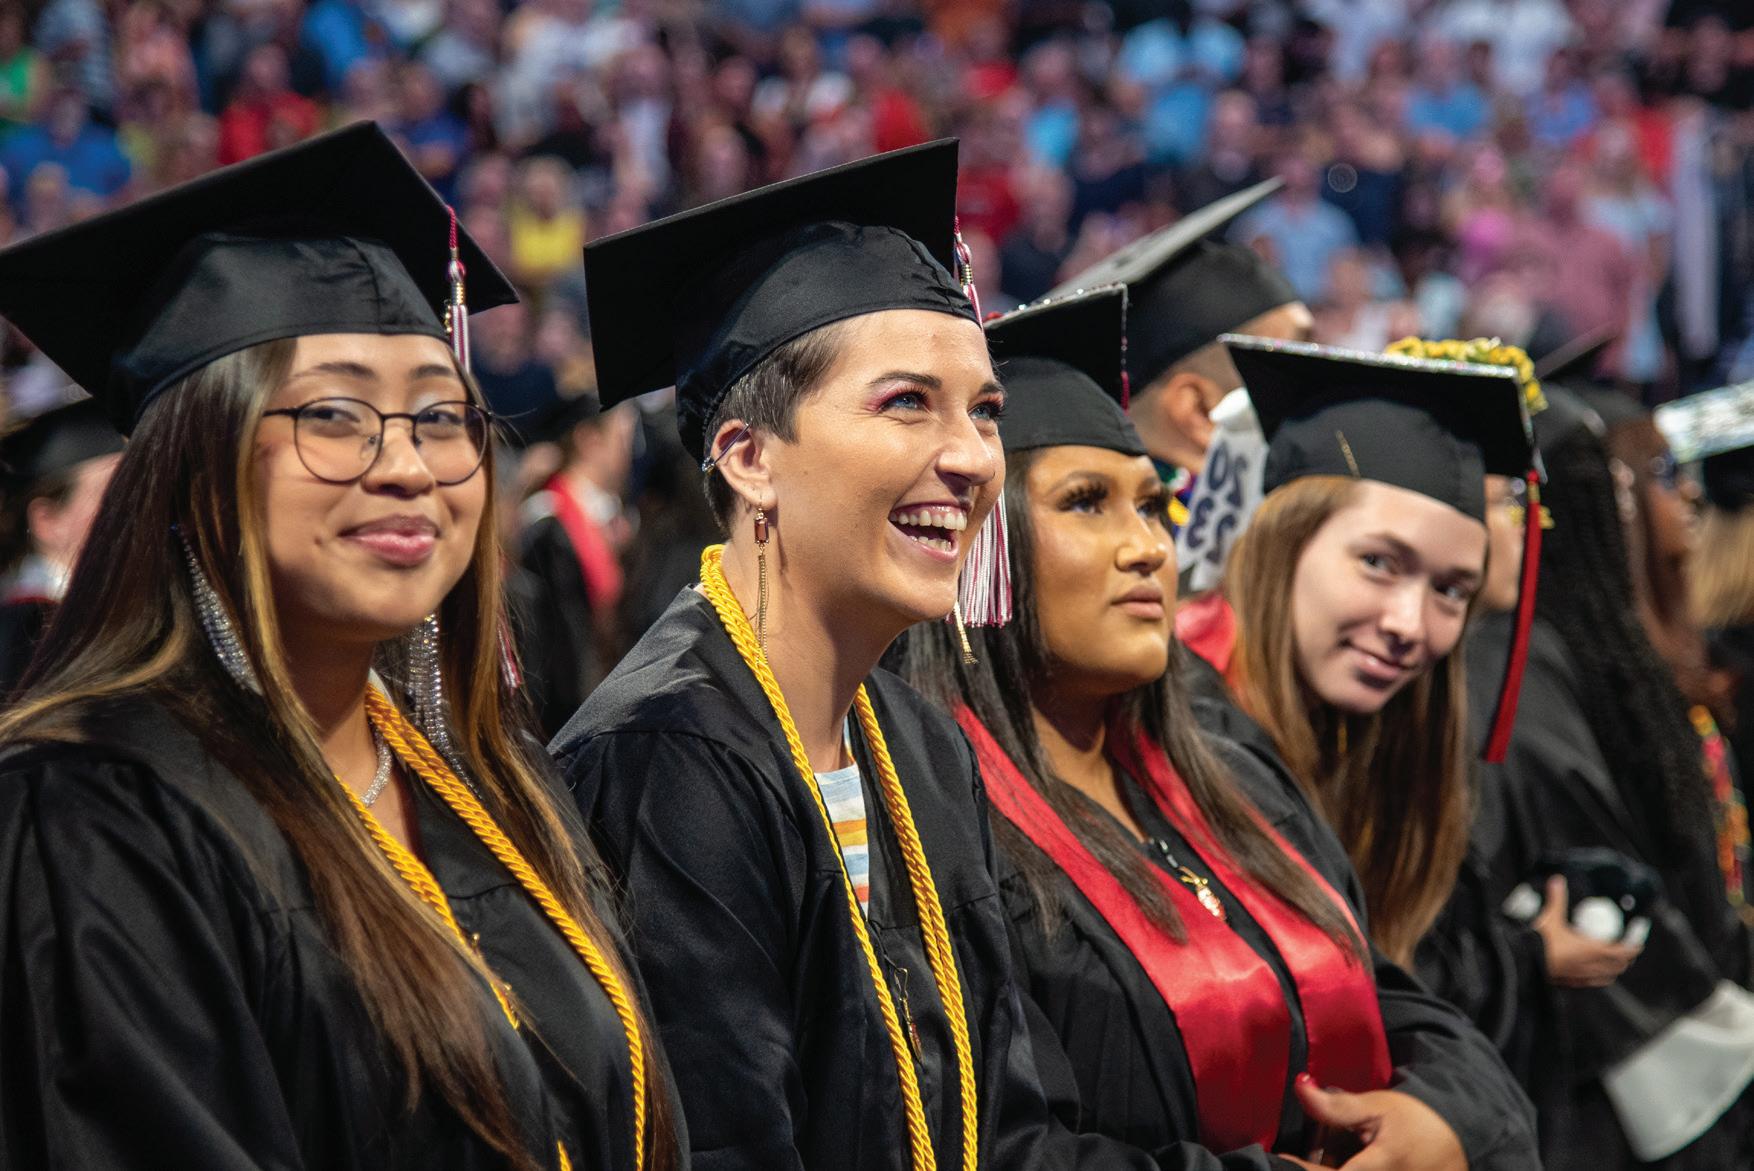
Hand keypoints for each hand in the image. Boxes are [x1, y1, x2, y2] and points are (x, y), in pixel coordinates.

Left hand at [1292, 1076, 1466, 1169]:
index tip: (1280, 1156)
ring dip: (1331, 1167)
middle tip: (1302, 1154)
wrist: (1459, 1139)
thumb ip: (1335, 1106)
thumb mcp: (1377, 1107)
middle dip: (1315, 1167)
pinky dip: (1345, 1169)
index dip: (1300, 1168)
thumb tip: (1299, 1085)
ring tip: (1327, 1154)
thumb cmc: (1418, 1120)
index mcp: (1379, 1169)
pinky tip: (1343, 1160)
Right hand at [1533, 876, 1642, 987]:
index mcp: (1590, 949)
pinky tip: (1596, 975)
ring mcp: (1581, 976)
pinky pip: (1592, 983)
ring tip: (1615, 964)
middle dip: (1625, 959)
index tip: (1638, 944)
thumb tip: (1557, 880)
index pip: (1621, 952)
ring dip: (1614, 970)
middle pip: (1617, 966)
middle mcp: (1590, 965)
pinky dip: (1600, 979)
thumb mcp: (1550, 917)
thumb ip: (1556, 899)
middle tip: (1627, 952)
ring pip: (1607, 977)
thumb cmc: (1540, 941)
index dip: (1632, 948)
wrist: (1524, 960)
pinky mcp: (1570, 982)